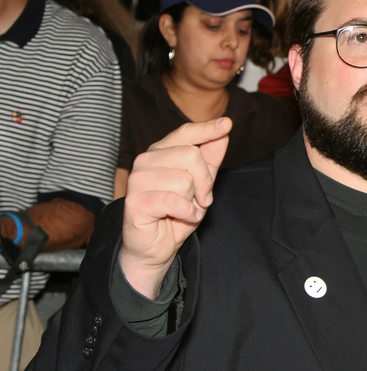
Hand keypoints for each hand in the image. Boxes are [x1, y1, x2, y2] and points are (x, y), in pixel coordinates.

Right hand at [119, 118, 231, 298]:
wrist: (156, 247)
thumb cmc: (177, 214)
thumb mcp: (201, 185)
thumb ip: (210, 160)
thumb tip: (223, 134)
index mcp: (160, 152)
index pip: (185, 133)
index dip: (207, 128)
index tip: (227, 123)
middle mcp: (146, 160)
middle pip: (191, 155)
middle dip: (205, 182)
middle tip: (199, 199)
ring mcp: (138, 179)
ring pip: (185, 180)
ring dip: (193, 201)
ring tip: (183, 210)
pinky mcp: (136, 201)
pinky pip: (175, 201)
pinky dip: (187, 213)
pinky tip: (181, 218)